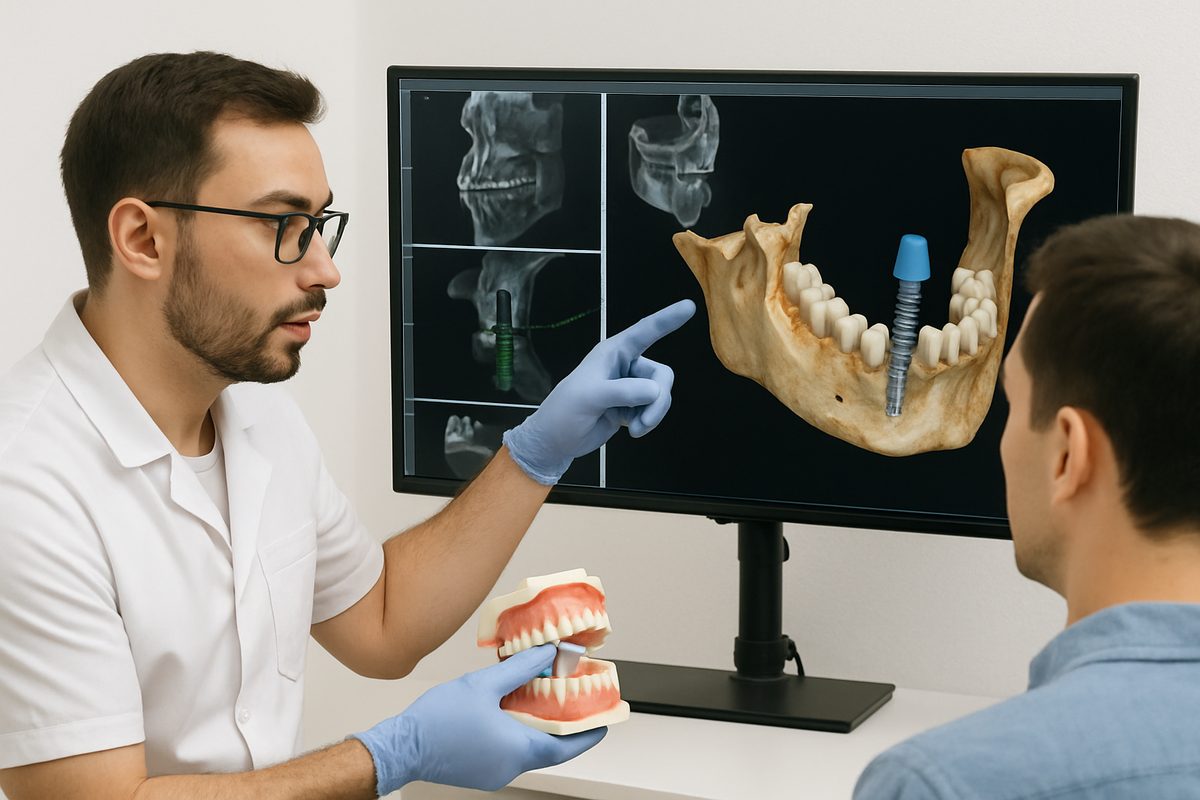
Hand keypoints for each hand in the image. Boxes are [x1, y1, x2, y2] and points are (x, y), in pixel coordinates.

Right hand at [350, 645, 604, 794]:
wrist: (399, 746)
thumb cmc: (435, 722)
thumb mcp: (483, 684)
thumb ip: (519, 668)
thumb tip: (545, 655)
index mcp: (516, 749)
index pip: (566, 747)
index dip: (589, 732)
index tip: (604, 720)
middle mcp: (509, 766)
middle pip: (549, 747)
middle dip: (564, 724)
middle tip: (575, 702)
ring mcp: (494, 772)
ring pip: (528, 748)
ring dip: (538, 726)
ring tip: (542, 698)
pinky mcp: (481, 770)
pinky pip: (509, 751)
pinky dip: (518, 732)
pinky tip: (511, 709)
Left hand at [503, 299, 696, 483]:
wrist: (556, 441)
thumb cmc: (564, 411)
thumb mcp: (589, 398)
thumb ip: (622, 391)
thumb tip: (655, 391)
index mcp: (612, 352)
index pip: (644, 332)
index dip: (667, 319)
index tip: (689, 306)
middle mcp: (625, 365)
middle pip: (662, 375)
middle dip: (659, 400)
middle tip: (645, 421)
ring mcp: (630, 386)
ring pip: (661, 395)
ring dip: (653, 414)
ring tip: (635, 428)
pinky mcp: (632, 406)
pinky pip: (655, 410)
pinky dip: (648, 422)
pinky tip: (631, 429)